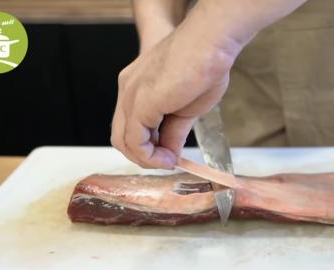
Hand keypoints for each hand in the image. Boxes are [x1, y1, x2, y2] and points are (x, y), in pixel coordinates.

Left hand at [113, 0, 306, 168]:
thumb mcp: (187, 108)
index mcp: (137, 85)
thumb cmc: (205, 65)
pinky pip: (134, 141)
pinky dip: (149, 157)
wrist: (211, 44)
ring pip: (124, 141)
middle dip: (143, 156)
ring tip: (169, 161)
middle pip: (121, 135)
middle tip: (167, 161)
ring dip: (146, 159)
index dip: (149, 146)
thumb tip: (171, 154)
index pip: (131, 124)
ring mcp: (131, 96)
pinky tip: (168, 158)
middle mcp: (128, 89)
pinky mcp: (140, 104)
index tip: (170, 155)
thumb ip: (174, 132)